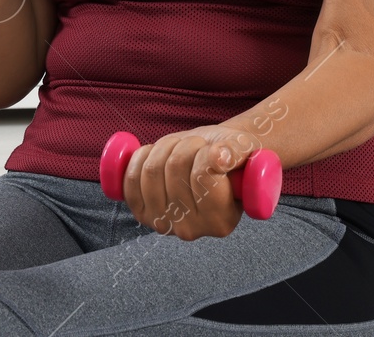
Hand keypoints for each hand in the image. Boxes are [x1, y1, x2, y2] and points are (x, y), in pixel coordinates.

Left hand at [121, 126, 264, 240]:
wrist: (210, 163)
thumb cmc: (231, 157)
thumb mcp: (243, 149)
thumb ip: (235, 153)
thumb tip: (220, 157)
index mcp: (222, 220)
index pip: (204, 175)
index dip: (207, 151)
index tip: (217, 150)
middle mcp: (191, 229)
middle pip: (174, 167)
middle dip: (187, 144)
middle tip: (199, 146)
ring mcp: (163, 223)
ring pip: (151, 169)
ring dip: (165, 147)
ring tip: (181, 149)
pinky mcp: (141, 213)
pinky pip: (130, 178)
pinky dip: (140, 157)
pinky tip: (157, 155)